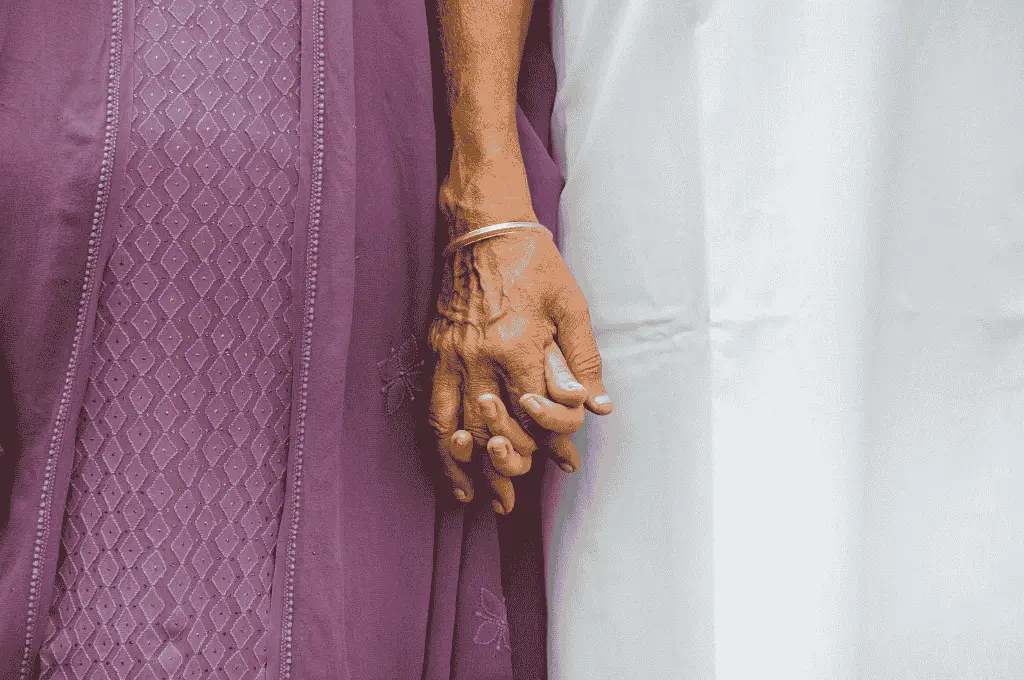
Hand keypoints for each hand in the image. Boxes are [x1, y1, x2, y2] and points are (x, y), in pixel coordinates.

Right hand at [428, 229, 611, 513]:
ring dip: (461, 466)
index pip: (531, 414)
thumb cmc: (535, 265)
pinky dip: (439, 437)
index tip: (560, 464)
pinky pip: (433, 404)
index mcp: (516, 347)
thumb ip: (584, 360)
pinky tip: (448, 454)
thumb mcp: (571, 306)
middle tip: (508, 502)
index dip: (547, 444)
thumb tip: (597, 407)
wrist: (484, 230)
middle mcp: (479, 358)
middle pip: (487, 430)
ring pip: (451, 425)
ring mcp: (452, 355)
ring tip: (471, 496)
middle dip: (501, 470)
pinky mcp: (437, 350)